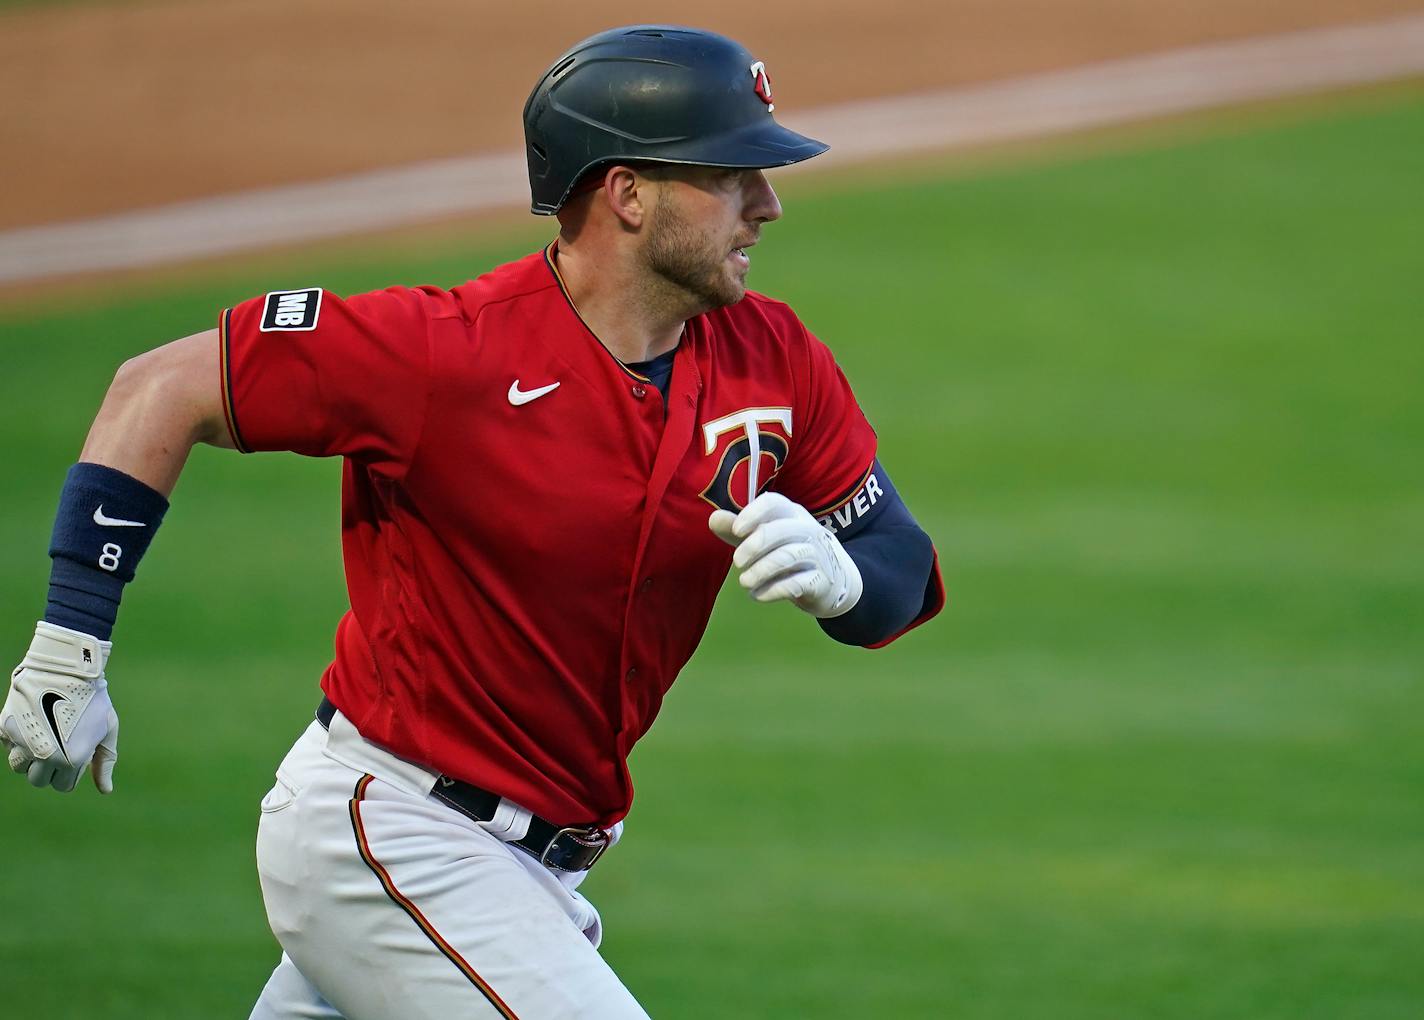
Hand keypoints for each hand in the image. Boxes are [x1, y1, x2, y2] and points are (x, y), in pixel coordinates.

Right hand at [1, 622, 118, 793]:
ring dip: (29, 757)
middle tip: (58, 746)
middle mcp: (45, 755)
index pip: (62, 786)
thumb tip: (106, 790)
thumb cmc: (93, 698)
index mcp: (71, 760)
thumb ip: (105, 761)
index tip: (73, 755)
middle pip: (38, 780)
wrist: (67, 668)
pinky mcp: (6, 728)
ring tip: (43, 735)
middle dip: (48, 768)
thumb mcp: (108, 729)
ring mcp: (23, 742)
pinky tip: (31, 722)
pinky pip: (7, 745)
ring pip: (18, 767)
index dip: (69, 773)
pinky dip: (16, 739)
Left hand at [709, 492, 862, 617]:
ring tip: (745, 582)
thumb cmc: (791, 553)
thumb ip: (738, 530)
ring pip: (787, 557)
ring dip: (760, 571)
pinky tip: (759, 595)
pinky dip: (773, 590)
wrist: (835, 582)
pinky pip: (796, 583)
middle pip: (779, 530)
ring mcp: (817, 555)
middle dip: (753, 546)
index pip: (774, 502)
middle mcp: (807, 529)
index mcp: (792, 514)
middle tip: (737, 562)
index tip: (737, 531)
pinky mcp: (821, 581)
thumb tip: (713, 518)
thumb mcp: (765, 539)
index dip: (753, 514)